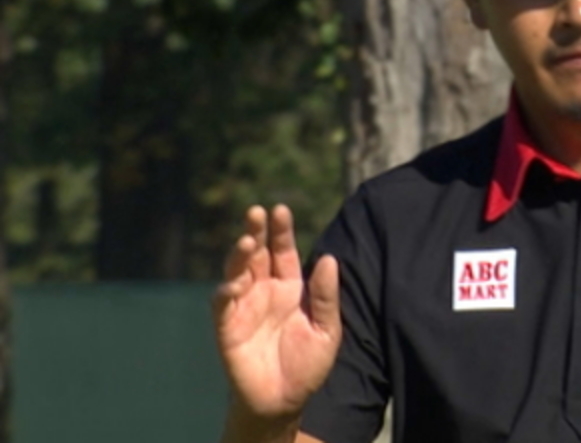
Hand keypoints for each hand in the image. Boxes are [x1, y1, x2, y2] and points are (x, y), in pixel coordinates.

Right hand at [213, 204, 341, 419]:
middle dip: (255, 231)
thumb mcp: (327, 330)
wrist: (285, 400)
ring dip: (239, 255)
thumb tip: (329, 258)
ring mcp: (244, 307)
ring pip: (236, 272)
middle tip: (256, 212)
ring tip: (248, 241)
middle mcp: (264, 291)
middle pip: (256, 254)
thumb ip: (325, 296)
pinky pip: (222, 305)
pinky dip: (225, 291)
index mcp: (289, 287)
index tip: (281, 209)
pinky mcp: (227, 328)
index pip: (283, 251)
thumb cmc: (308, 365)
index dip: (281, 231)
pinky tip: (234, 282)